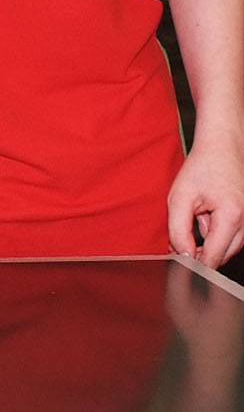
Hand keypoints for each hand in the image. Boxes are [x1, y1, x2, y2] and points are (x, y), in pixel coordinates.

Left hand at [169, 130, 243, 265]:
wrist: (222, 148)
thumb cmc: (202, 168)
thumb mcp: (180, 198)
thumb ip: (179, 230)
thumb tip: (182, 255)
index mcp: (232, 217)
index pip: (213, 257)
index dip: (193, 264)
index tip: (177, 264)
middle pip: (222, 256)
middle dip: (200, 253)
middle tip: (178, 240)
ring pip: (227, 248)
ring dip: (209, 241)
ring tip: (198, 215)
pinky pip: (232, 237)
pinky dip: (217, 232)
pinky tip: (206, 214)